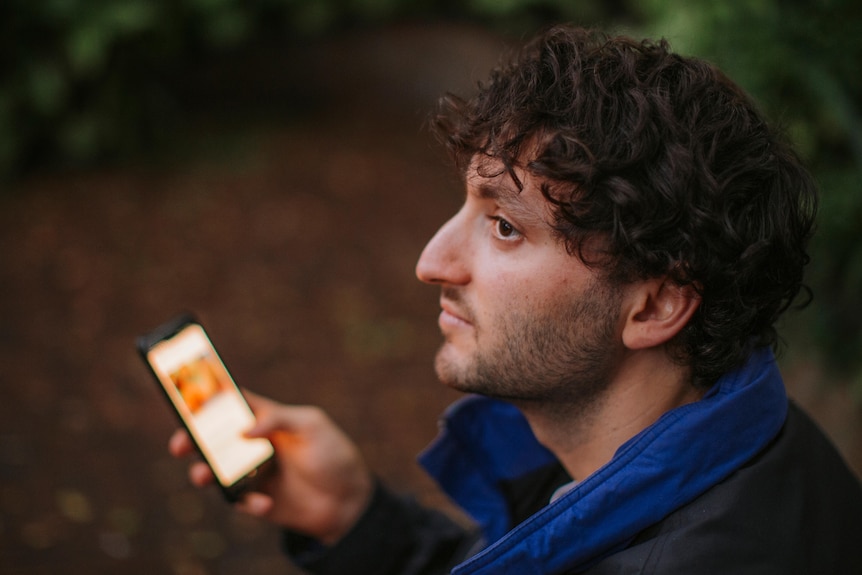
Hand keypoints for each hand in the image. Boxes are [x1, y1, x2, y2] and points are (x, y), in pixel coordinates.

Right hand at [168, 391, 373, 543]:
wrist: (349, 500)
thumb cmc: (333, 454)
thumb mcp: (312, 426)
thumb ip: (278, 420)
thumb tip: (244, 429)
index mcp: (267, 418)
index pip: (231, 403)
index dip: (207, 398)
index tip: (185, 398)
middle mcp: (255, 443)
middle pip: (213, 438)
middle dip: (191, 440)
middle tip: (179, 445)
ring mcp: (254, 472)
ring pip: (216, 470)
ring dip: (204, 473)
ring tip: (204, 476)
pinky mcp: (257, 498)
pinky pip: (239, 500)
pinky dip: (247, 501)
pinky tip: (265, 503)